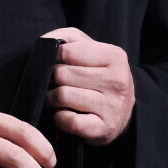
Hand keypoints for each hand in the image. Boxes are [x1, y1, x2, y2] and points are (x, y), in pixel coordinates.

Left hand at [42, 27, 134, 144]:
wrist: (122, 112)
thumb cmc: (100, 77)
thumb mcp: (90, 50)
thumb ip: (67, 38)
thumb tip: (45, 41)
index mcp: (115, 56)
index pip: (66, 51)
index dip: (55, 58)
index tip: (59, 64)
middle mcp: (117, 81)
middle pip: (61, 74)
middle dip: (52, 79)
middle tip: (57, 84)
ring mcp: (112, 107)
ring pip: (62, 96)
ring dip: (52, 99)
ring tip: (58, 99)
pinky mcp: (103, 129)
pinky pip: (68, 121)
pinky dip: (59, 118)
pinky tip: (66, 114)